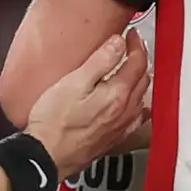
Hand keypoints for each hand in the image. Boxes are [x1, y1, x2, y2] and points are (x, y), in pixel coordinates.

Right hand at [27, 28, 150, 176]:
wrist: (47, 155)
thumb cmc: (54, 121)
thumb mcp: (74, 82)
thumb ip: (99, 61)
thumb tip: (118, 43)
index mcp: (118, 94)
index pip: (137, 62)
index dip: (136, 45)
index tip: (131, 35)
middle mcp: (125, 112)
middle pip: (144, 79)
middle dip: (140, 59)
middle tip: (131, 47)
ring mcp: (121, 127)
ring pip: (142, 98)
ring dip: (141, 80)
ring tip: (132, 69)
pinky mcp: (114, 138)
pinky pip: (136, 118)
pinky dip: (138, 104)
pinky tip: (134, 105)